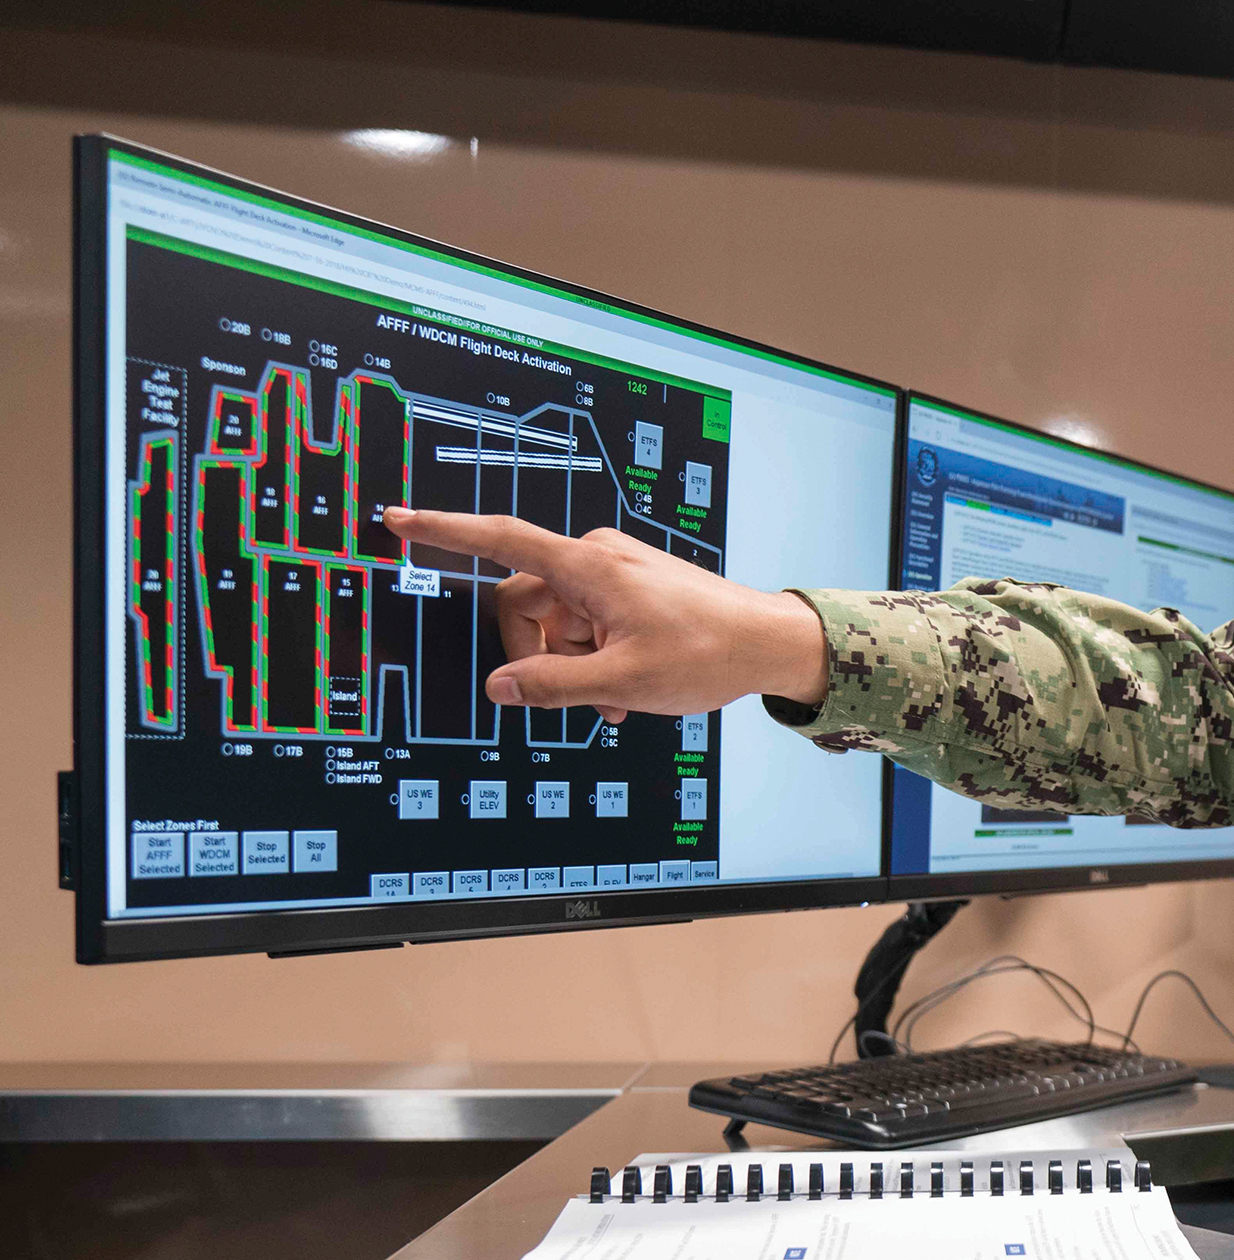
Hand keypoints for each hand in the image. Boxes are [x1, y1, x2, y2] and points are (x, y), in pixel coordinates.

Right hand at [381, 508, 829, 721]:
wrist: (771, 642)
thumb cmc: (708, 654)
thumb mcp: (624, 681)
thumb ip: (554, 686)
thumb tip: (500, 687)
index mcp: (587, 567)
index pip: (499, 540)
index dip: (443, 532)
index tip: (396, 521)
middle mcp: (595, 559)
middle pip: (525, 605)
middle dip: (541, 656)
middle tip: (582, 697)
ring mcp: (613, 573)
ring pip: (559, 624)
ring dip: (575, 666)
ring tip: (618, 700)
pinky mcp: (629, 589)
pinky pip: (587, 625)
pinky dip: (596, 659)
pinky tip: (627, 690)